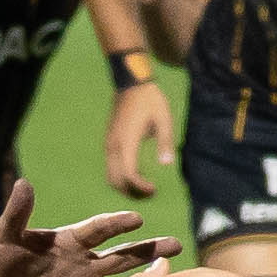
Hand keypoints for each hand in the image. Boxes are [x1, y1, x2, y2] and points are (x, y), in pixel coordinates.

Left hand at [0, 175, 173, 276]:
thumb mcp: (1, 236)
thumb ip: (16, 214)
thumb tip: (23, 183)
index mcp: (69, 240)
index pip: (97, 230)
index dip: (115, 223)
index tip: (135, 219)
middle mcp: (83, 262)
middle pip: (122, 253)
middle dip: (148, 249)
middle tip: (176, 245)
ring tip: (172, 272)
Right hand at [105, 71, 177, 198]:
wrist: (131, 83)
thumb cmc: (149, 100)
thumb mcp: (163, 118)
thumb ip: (165, 141)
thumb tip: (166, 164)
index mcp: (126, 141)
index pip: (128, 175)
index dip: (140, 188)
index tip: (154, 190)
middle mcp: (114, 146)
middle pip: (116, 181)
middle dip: (132, 192)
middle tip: (150, 194)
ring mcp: (109, 144)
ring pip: (110, 176)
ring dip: (125, 187)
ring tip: (143, 188)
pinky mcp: (109, 142)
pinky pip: (110, 168)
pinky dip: (120, 178)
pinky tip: (136, 177)